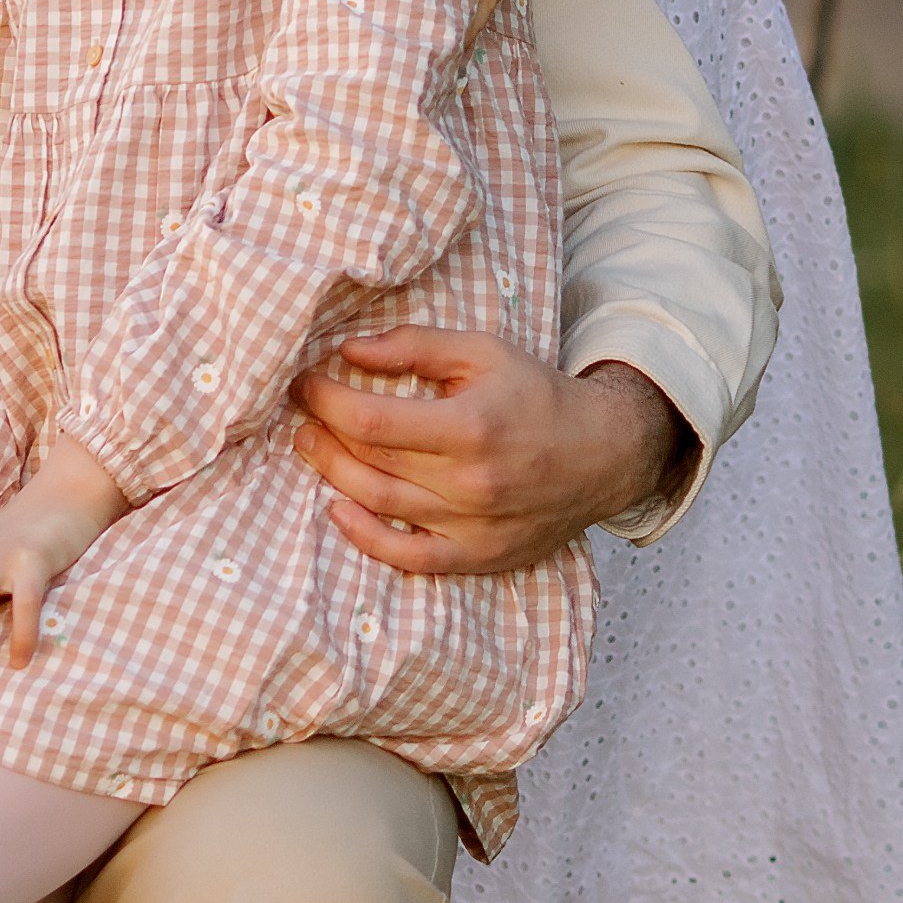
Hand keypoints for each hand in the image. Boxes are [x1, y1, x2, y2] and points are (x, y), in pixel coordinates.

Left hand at [291, 332, 683, 576]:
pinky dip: (366, 539)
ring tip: (310, 446)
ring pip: (379, 505)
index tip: (304, 383)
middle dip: (322, 433)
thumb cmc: (536, 396)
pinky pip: (410, 557)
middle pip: (367, 461)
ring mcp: (473, 526)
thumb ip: (414, 346)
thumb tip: (349, 349)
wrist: (602, 454)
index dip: (324, 400)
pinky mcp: (479, 556)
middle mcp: (469, 482)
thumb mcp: (482, 351)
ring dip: (332, 474)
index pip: (370, 419)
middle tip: (300, 413)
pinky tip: (338, 511)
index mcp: (469, 425)